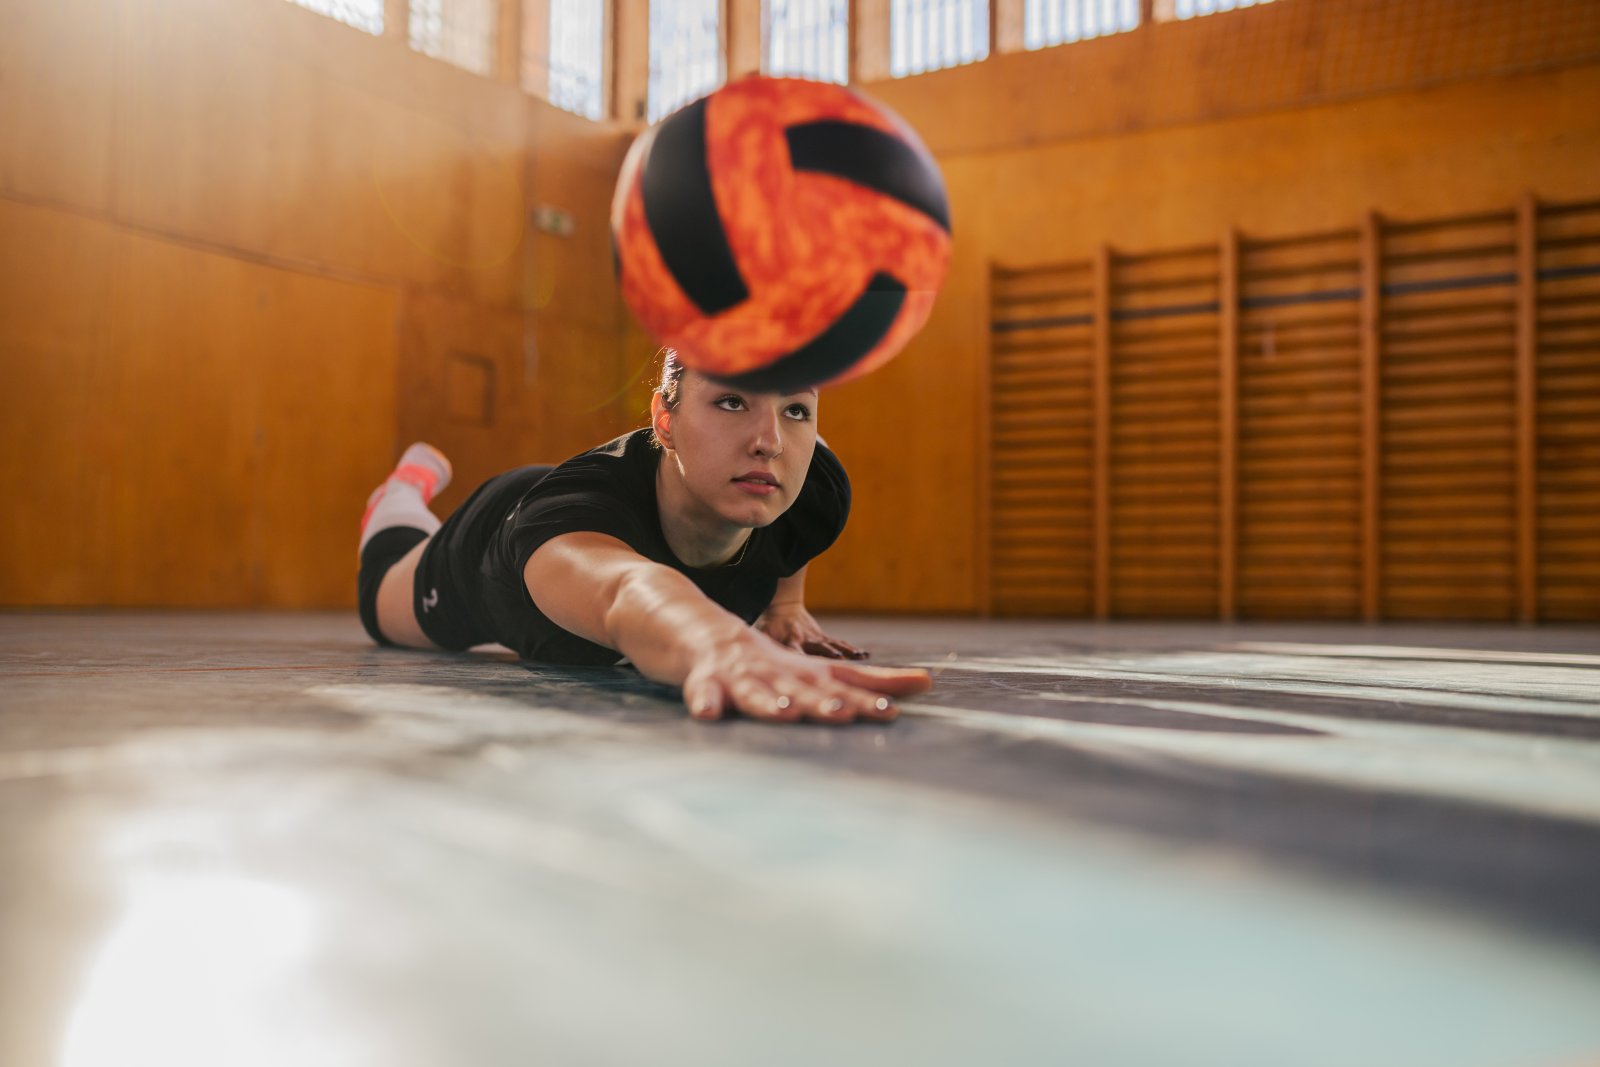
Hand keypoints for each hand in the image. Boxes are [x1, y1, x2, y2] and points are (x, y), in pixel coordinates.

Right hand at [682, 632, 930, 724]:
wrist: (701, 631)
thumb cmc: (770, 664)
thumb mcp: (819, 673)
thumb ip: (871, 682)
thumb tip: (929, 683)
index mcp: (806, 675)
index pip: (843, 685)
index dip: (868, 697)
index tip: (894, 712)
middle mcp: (779, 674)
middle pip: (803, 690)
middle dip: (823, 703)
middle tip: (845, 713)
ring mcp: (741, 676)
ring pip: (757, 692)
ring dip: (771, 703)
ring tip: (785, 713)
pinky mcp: (705, 681)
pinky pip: (704, 694)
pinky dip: (706, 702)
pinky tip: (710, 713)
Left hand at [753, 603, 867, 658]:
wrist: (783, 605)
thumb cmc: (768, 625)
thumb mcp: (761, 632)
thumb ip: (759, 645)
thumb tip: (748, 658)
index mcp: (788, 641)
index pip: (793, 652)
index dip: (799, 660)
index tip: (805, 672)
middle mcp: (804, 639)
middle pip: (818, 650)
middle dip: (827, 657)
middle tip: (838, 663)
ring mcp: (816, 638)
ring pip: (833, 646)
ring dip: (845, 653)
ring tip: (859, 659)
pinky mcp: (823, 637)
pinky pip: (840, 644)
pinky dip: (851, 650)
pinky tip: (865, 656)